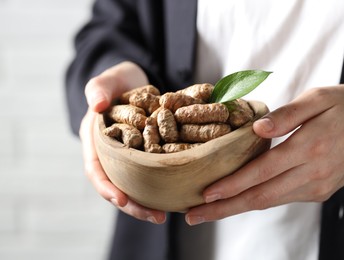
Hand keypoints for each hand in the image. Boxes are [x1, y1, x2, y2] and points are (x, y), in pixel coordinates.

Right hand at [79, 61, 165, 223]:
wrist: (134, 82)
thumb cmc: (118, 81)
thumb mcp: (108, 80)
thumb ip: (99, 88)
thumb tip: (98, 105)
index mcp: (95, 141)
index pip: (96, 170)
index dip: (107, 187)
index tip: (122, 200)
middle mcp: (110, 154)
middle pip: (117, 186)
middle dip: (133, 204)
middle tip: (156, 216)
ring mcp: (128, 157)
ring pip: (135, 185)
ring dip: (148, 202)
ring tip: (166, 214)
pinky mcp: (145, 155)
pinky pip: (151, 174)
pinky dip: (161, 185)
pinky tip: (177, 194)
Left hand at [185, 85, 343, 224]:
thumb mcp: (319, 98)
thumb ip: (288, 114)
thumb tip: (258, 128)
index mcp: (309, 147)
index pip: (262, 172)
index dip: (232, 185)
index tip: (206, 193)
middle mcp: (312, 174)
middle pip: (260, 197)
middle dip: (224, 208)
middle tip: (195, 216)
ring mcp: (316, 187)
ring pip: (269, 202)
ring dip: (237, 208)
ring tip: (210, 211)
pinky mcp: (318, 191)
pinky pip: (281, 198)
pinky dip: (257, 200)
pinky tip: (239, 199)